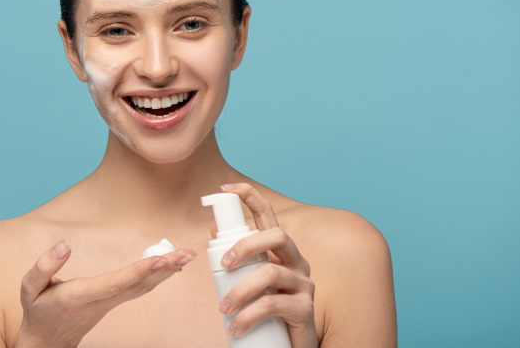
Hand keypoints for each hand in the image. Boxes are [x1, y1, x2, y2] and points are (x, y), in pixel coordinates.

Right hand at [16, 241, 195, 347]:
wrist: (46, 340)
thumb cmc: (38, 311)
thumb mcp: (29, 288)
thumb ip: (44, 266)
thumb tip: (64, 245)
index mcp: (81, 295)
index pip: (116, 282)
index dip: (140, 270)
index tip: (160, 259)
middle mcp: (102, 300)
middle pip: (138, 284)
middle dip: (164, 268)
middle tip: (187, 253)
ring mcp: (111, 303)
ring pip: (144, 287)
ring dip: (167, 271)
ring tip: (186, 256)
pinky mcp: (115, 301)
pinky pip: (141, 288)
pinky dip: (158, 276)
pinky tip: (171, 266)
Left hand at [217, 183, 316, 347]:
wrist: (288, 346)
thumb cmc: (265, 309)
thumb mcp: (248, 279)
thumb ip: (235, 257)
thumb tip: (214, 228)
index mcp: (280, 250)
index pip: (268, 213)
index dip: (248, 195)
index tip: (223, 189)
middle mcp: (296, 261)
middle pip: (277, 235)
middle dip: (246, 244)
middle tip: (222, 264)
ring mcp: (303, 283)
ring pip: (271, 272)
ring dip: (240, 290)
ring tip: (223, 309)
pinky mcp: (305, 308)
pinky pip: (272, 305)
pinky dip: (248, 316)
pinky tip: (236, 327)